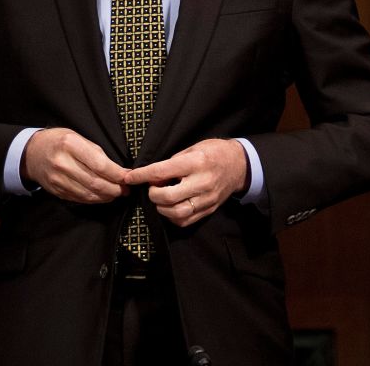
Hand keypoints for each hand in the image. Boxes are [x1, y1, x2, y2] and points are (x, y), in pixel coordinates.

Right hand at [21, 128, 129, 203]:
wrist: (31, 153)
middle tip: (125, 189)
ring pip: (88, 194)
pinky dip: (94, 199)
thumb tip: (118, 170)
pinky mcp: (56, 191)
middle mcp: (62, 163)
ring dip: (106, 196)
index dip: (117, 174)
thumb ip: (96, 153)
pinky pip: (79, 199)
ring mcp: (58, 179)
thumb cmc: (58, 141)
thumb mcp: (77, 137)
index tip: (128, 177)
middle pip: (95, 182)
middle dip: (114, 188)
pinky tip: (102, 196)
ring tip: (116, 193)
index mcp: (70, 145)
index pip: (99, 165)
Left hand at [125, 139, 247, 227]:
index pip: (162, 171)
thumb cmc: (213, 152)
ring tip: (160, 197)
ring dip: (161, 207)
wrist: (239, 165)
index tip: (130, 177)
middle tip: (152, 188)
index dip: (142, 175)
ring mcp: (207, 199)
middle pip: (168, 197)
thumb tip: (152, 176)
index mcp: (196, 162)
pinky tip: (170, 207)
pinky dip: (172, 216)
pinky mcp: (209, 210)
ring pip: (176, 213)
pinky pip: (185, 220)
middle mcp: (202, 182)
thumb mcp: (193, 148)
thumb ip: (173, 162)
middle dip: (152, 194)